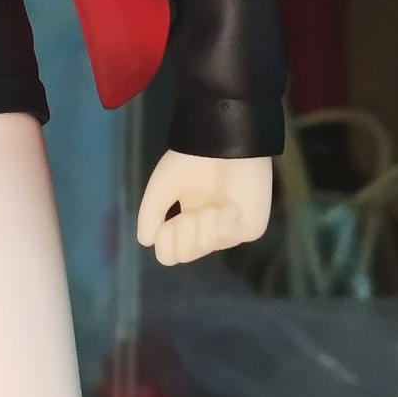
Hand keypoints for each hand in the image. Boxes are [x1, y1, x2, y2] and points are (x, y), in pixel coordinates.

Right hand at [137, 152, 271, 265]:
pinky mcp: (252, 227)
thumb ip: (150, 214)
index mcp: (189, 222)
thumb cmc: (192, 161)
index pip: (171, 254)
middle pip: (185, 255)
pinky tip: (230, 203)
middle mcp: (209, 230)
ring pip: (205, 246)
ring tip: (212, 201)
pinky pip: (229, 237)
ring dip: (203, 220)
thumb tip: (145, 242)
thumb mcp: (162, 188)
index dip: (165, 243)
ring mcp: (231, 231)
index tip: (165, 225)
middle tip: (191, 209)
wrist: (222, 142)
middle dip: (182, 230)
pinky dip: (223, 219)